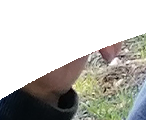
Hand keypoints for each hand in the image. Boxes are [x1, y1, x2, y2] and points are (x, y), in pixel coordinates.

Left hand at [4, 0, 124, 103]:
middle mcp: (66, 7)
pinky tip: (107, 55)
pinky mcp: (89, 34)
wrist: (36, 85)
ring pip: (106, 16)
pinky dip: (113, 41)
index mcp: (50, 1)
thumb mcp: (45, 49)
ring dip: (113, 33)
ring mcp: (79, 20)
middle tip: (115, 28)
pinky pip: (109, 31)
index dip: (95, 1)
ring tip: (107, 52)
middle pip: (96, 3)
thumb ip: (69, 41)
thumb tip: (93, 39)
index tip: (108, 10)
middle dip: (108, 16)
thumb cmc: (30, 62)